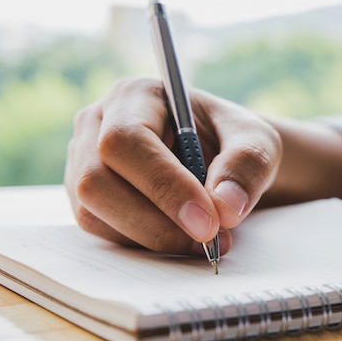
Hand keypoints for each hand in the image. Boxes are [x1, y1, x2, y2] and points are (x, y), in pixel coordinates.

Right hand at [64, 78, 281, 255]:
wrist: (221, 161)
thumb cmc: (233, 142)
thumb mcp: (257, 141)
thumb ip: (246, 165)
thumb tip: (224, 207)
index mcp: (135, 96)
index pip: (126, 139)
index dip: (162, 184)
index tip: (207, 221)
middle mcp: (97, 125)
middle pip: (96, 181)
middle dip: (155, 222)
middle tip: (208, 241)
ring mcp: (84, 163)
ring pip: (93, 213)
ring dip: (151, 237)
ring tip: (203, 240)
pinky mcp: (87, 198)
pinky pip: (101, 232)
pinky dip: (143, 244)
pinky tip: (179, 237)